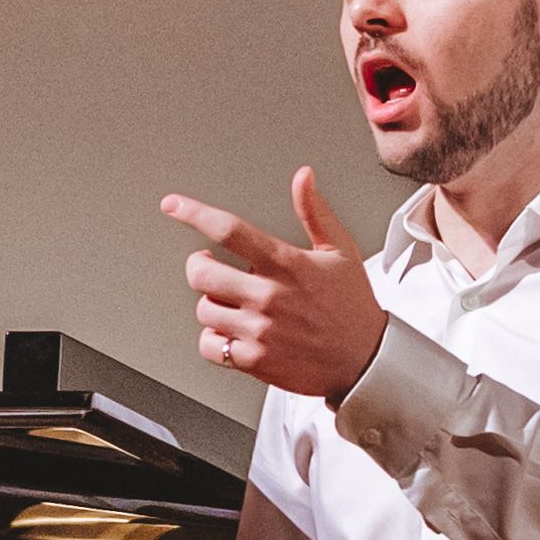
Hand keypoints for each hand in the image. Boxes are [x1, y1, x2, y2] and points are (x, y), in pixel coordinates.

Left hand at [166, 168, 384, 402]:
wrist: (365, 362)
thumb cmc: (353, 307)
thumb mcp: (340, 251)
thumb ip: (314, 212)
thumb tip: (303, 177)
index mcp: (286, 264)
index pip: (229, 230)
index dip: (194, 213)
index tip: (174, 205)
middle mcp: (268, 297)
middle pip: (201, 273)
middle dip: (199, 267)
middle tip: (209, 267)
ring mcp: (259, 330)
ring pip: (203, 310)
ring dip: (212, 304)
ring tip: (233, 304)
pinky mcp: (255, 360)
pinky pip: (210, 346)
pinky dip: (214, 339)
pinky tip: (232, 332)